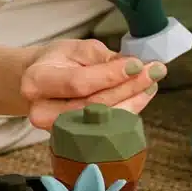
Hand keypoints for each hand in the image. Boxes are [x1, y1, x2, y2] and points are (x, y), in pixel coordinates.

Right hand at [20, 38, 164, 129]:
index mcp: (37, 81)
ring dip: (133, 101)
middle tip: (154, 71)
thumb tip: (133, 66)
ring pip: (101, 122)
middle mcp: (41, 111)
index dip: (111, 76)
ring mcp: (55, 131)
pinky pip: (105, 131)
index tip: (138, 64)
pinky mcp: (71, 141)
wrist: (40, 81)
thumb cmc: (60, 62)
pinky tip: (141, 97)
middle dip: (128, 87)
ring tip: (152, 83)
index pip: (78, 83)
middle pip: (92, 105)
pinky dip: (127, 113)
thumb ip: (102, 59)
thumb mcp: (77, 49)